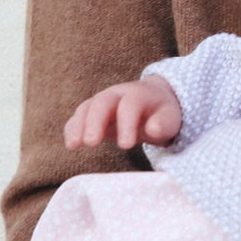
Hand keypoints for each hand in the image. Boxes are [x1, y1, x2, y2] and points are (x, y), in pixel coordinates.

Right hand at [65, 77, 182, 150]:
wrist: (153, 100)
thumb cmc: (162, 113)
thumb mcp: (170, 118)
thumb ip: (163, 123)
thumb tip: (153, 129)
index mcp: (138, 94)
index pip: (129, 106)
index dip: (127, 125)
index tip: (126, 146)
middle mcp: (117, 94)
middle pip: (102, 103)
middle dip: (94, 122)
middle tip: (91, 142)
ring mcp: (102, 101)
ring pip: (86, 108)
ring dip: (78, 126)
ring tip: (73, 145)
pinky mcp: (92, 112)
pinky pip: (79, 117)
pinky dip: (72, 128)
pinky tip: (71, 144)